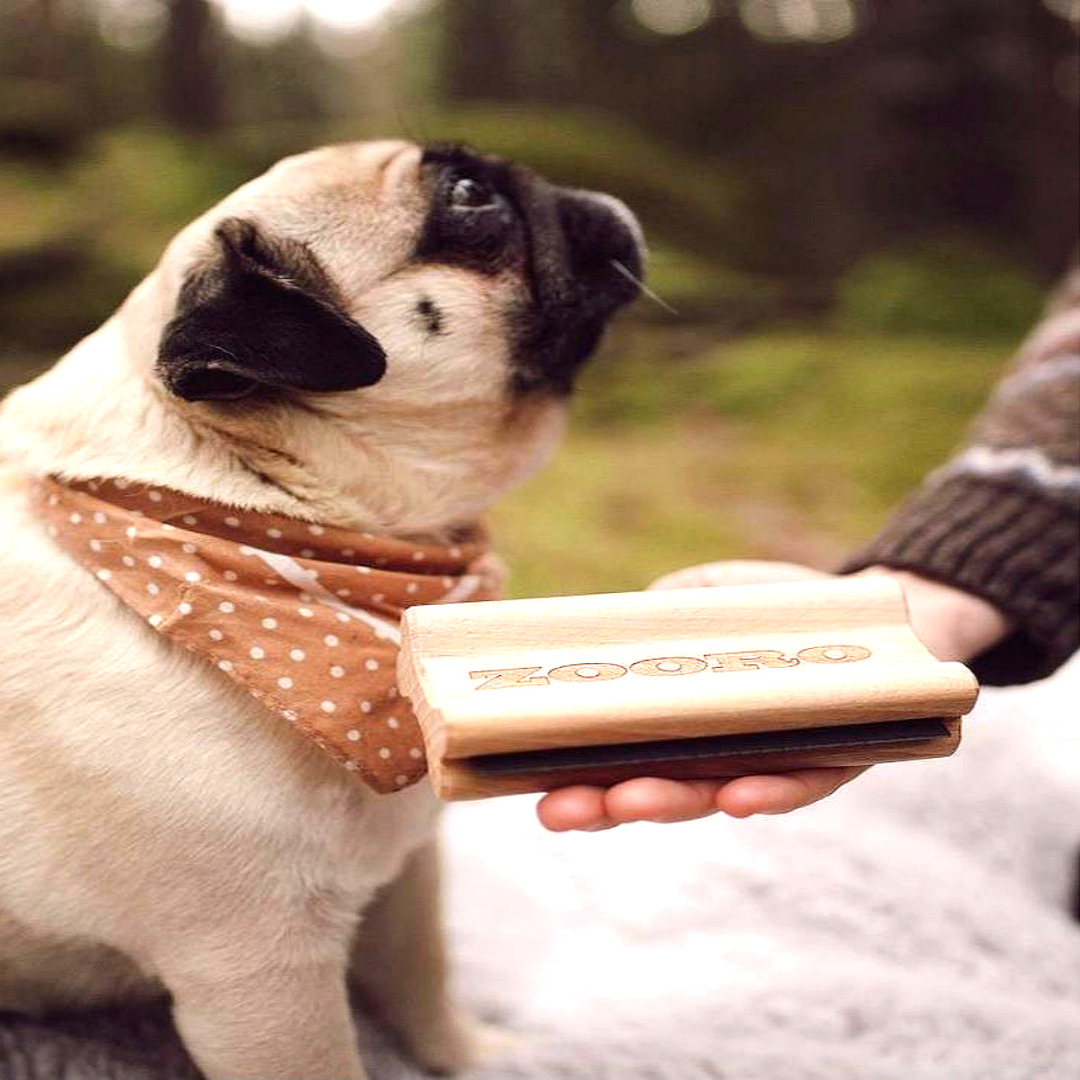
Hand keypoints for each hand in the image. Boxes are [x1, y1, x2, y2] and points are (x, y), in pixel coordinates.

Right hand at [536, 560, 1010, 831]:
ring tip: (629, 802)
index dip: (574, 783)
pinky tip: (737, 797)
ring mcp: (766, 761)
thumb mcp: (701, 594)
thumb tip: (605, 629)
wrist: (863, 609)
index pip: (615, 763)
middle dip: (603, 806)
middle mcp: (713, 754)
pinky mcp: (830, 759)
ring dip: (669, 802)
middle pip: (651, 791)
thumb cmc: (766, 604)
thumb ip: (657, 614)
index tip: (531, 794)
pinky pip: (799, 784)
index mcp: (672, 723)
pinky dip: (769, 793)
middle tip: (559, 811)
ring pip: (712, 795)